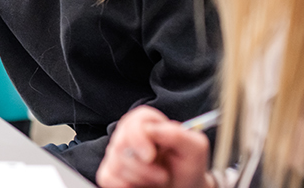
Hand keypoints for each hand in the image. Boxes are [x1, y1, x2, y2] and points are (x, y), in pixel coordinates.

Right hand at [96, 106, 210, 187]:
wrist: (184, 187)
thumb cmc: (187, 167)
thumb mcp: (195, 149)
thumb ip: (177, 134)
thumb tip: (151, 130)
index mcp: (149, 123)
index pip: (134, 122)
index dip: (138, 138)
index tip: (150, 156)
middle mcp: (129, 135)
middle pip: (120, 144)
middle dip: (143, 167)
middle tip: (162, 175)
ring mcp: (117, 154)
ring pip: (115, 164)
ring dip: (140, 178)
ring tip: (156, 180)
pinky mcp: (110, 172)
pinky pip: (108, 179)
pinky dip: (127, 186)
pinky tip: (141, 185)